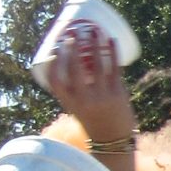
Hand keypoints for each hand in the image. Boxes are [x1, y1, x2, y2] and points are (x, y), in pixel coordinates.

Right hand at [45, 32, 136, 148]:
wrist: (113, 140)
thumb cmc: (93, 119)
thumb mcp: (76, 107)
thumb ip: (72, 88)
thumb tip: (72, 59)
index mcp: (69, 102)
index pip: (55, 80)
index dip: (53, 63)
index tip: (54, 49)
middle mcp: (83, 99)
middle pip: (74, 67)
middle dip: (73, 47)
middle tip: (73, 32)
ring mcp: (101, 95)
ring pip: (97, 64)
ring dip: (94, 44)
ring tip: (94, 30)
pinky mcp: (117, 92)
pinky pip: (114, 67)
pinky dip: (112, 51)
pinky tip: (111, 39)